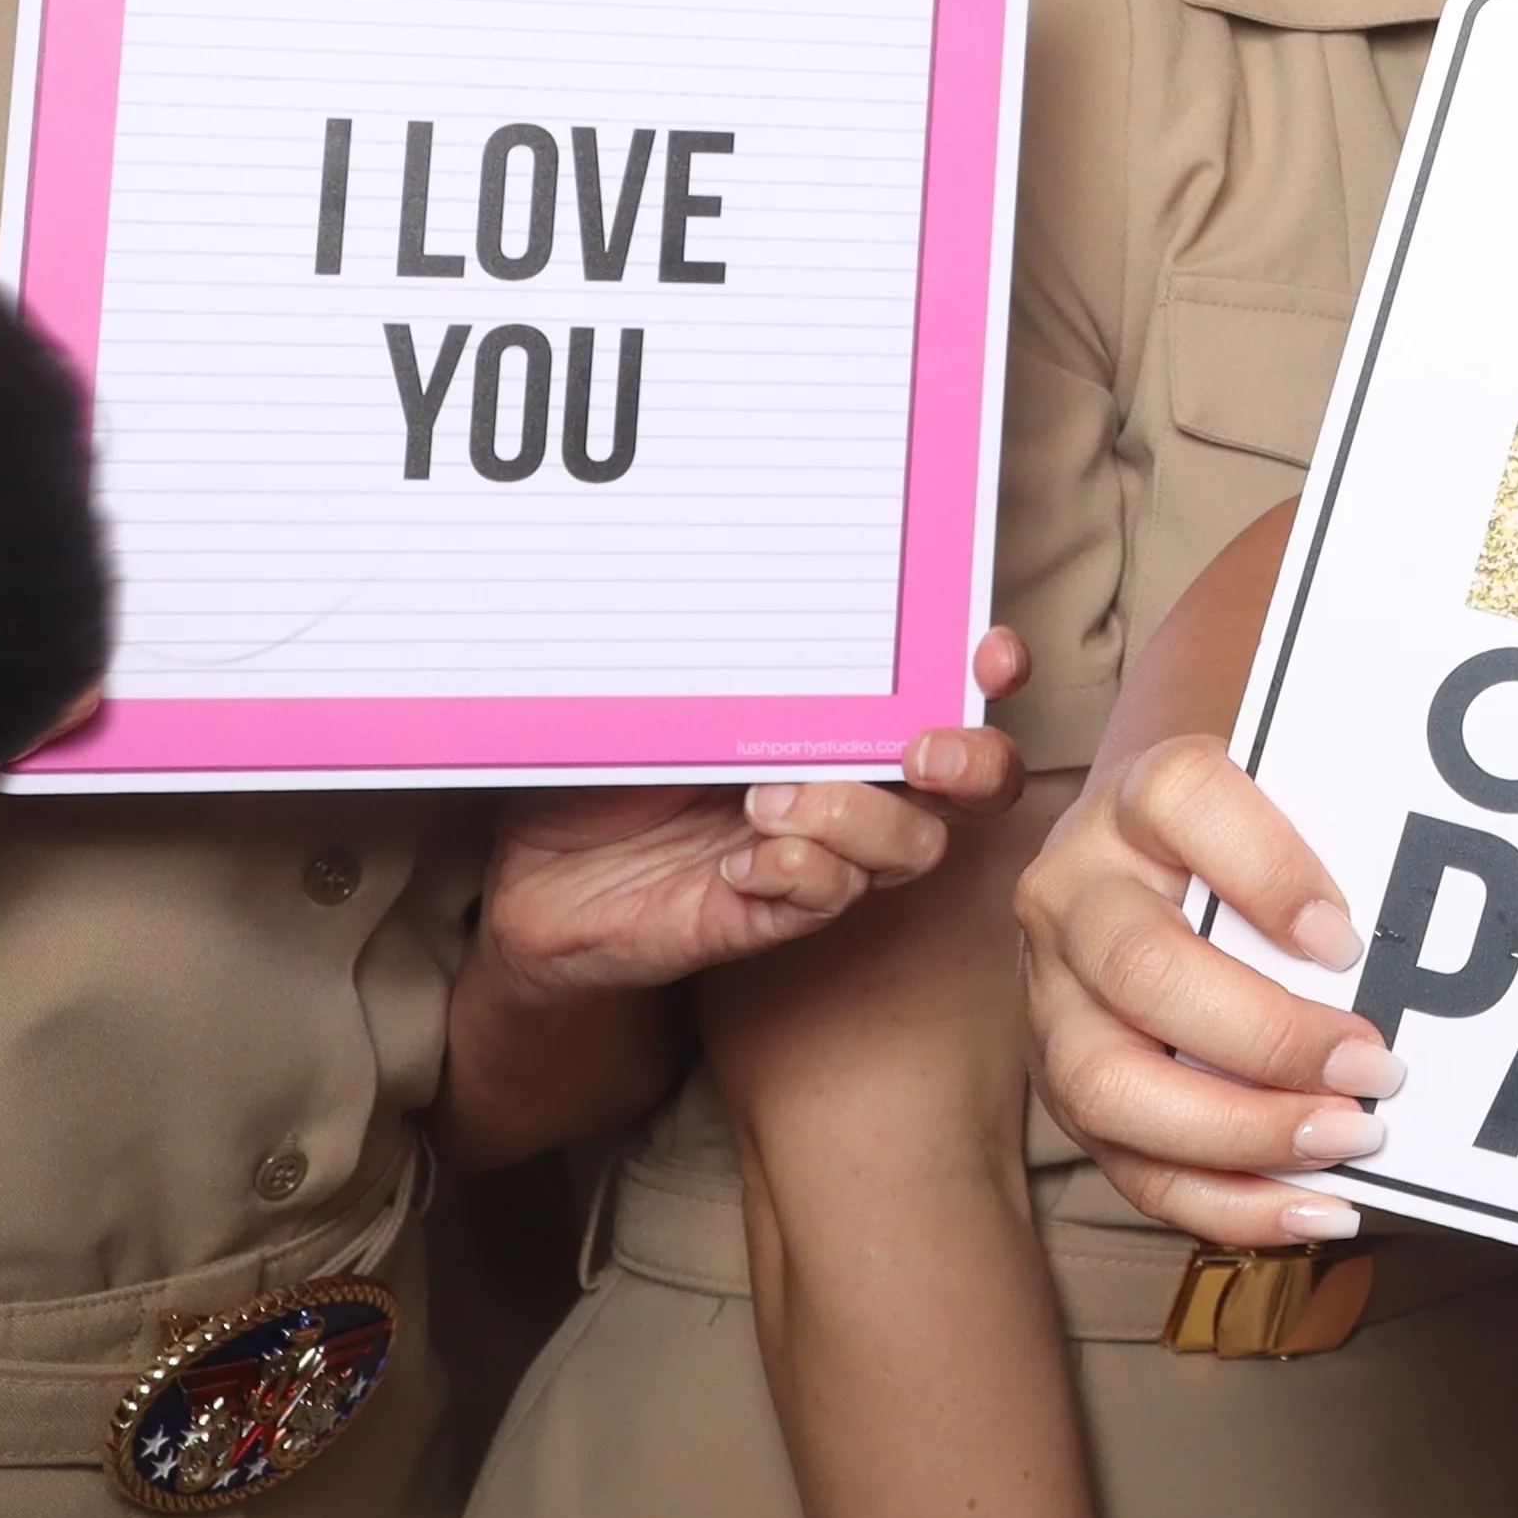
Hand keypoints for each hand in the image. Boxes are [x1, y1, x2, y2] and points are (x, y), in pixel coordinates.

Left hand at [473, 628, 1024, 1009]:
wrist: (532, 873)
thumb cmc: (604, 767)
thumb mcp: (669, 692)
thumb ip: (733, 665)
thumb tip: (774, 603)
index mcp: (836, 716)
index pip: (944, 689)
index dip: (986, 670)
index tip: (985, 654)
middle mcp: (848, 785)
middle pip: (974, 781)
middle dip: (973, 761)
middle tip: (922, 753)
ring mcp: (819, 852)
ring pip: (914, 845)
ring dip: (855, 818)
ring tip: (765, 804)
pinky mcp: (773, 914)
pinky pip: (829, 896)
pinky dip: (798, 871)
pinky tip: (739, 862)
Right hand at [1013, 734, 1399, 1248]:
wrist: (1141, 860)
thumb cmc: (1240, 837)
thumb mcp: (1279, 799)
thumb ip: (1340, 831)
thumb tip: (1441, 916)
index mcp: (1135, 800)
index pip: (1184, 800)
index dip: (1269, 872)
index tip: (1347, 938)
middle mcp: (1074, 897)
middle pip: (1144, 970)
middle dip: (1269, 1036)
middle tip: (1373, 1067)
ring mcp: (1055, 1003)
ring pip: (1112, 1086)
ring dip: (1244, 1130)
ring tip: (1349, 1138)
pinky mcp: (1066, 1093)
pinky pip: (1131, 1168)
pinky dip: (1229, 1202)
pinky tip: (1314, 1208)